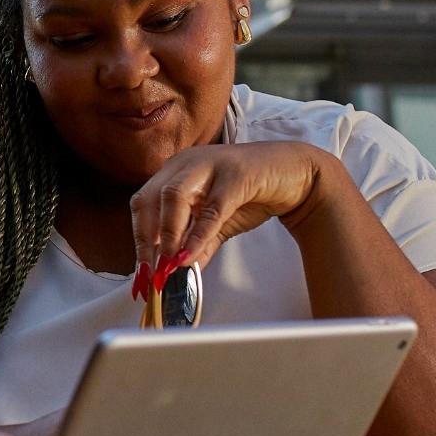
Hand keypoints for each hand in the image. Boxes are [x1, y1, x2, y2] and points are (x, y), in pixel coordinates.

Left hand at [130, 141, 331, 275]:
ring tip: (169, 264)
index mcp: (175, 172)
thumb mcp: (218, 224)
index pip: (143, 203)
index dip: (139, 238)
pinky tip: (193, 255)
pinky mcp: (236, 175)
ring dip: (168, 234)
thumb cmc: (251, 194)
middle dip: (146, 238)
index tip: (141, 271)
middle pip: (150, 198)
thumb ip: (197, 244)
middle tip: (152, 271)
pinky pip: (212, 207)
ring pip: (174, 196)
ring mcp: (210, 165)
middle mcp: (186, 163)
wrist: (296, 175)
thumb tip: (177, 272)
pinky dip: (199, 233)